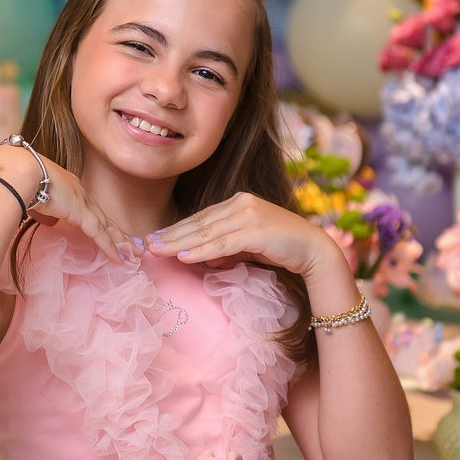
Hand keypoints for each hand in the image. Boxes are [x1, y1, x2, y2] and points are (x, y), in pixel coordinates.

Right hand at [27, 159, 140, 262]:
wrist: (21, 171)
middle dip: (118, 232)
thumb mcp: (34, 195)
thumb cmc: (19, 179)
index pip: (90, 208)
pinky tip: (119, 257)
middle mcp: (79, 192)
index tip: (110, 231)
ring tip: (133, 253)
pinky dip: (109, 246)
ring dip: (120, 241)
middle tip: (133, 245)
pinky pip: (99, 233)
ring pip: (106, 226)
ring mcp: (81, 202)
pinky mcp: (80, 212)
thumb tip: (47, 218)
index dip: (101, 221)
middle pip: (103, 217)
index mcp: (69, 186)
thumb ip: (44, 207)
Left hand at [145, 192, 331, 276]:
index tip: (154, 239)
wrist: (313, 250)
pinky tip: (183, 257)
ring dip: (179, 243)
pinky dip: (201, 251)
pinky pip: (222, 244)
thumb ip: (223, 247)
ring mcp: (249, 215)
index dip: (176, 229)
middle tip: (145, 245)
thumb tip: (198, 257)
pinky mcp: (256, 231)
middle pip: (199, 223)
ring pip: (206, 233)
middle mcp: (241, 203)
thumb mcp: (246, 245)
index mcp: (238, 202)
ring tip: (157, 251)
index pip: (201, 218)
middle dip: (171, 235)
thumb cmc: (280, 248)